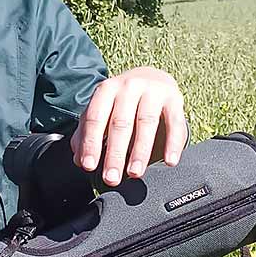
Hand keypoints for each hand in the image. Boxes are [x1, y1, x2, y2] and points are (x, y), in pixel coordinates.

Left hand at [71, 67, 186, 184]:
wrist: (152, 78)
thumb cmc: (121, 103)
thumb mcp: (102, 112)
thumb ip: (87, 134)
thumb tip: (79, 160)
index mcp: (106, 91)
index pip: (95, 119)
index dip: (91, 143)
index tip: (89, 166)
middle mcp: (129, 87)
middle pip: (120, 123)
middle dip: (115, 153)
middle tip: (111, 178)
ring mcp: (153, 91)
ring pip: (146, 122)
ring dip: (140, 150)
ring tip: (135, 173)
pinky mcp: (175, 99)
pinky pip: (175, 123)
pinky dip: (173, 143)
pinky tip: (169, 161)